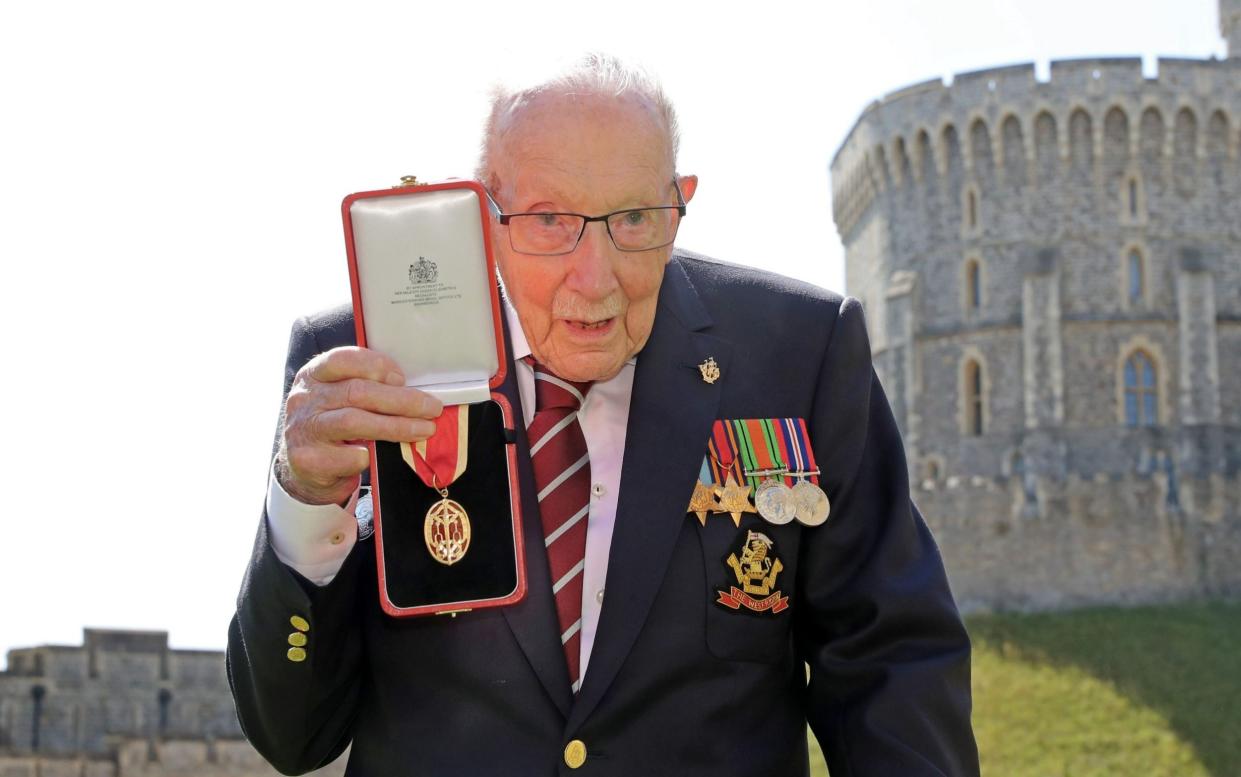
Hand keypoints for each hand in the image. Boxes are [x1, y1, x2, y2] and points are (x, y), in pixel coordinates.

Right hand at [275, 346, 442, 505]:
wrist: (303, 470)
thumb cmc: (333, 427)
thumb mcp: (341, 400)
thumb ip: (368, 390)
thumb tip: (417, 393)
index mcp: (314, 375)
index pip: (342, 359)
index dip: (376, 365)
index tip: (403, 378)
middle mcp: (305, 399)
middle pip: (357, 392)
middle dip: (401, 400)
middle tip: (432, 407)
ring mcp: (304, 429)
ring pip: (355, 422)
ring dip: (396, 426)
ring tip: (424, 429)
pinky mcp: (307, 460)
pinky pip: (348, 456)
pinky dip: (369, 456)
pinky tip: (377, 456)